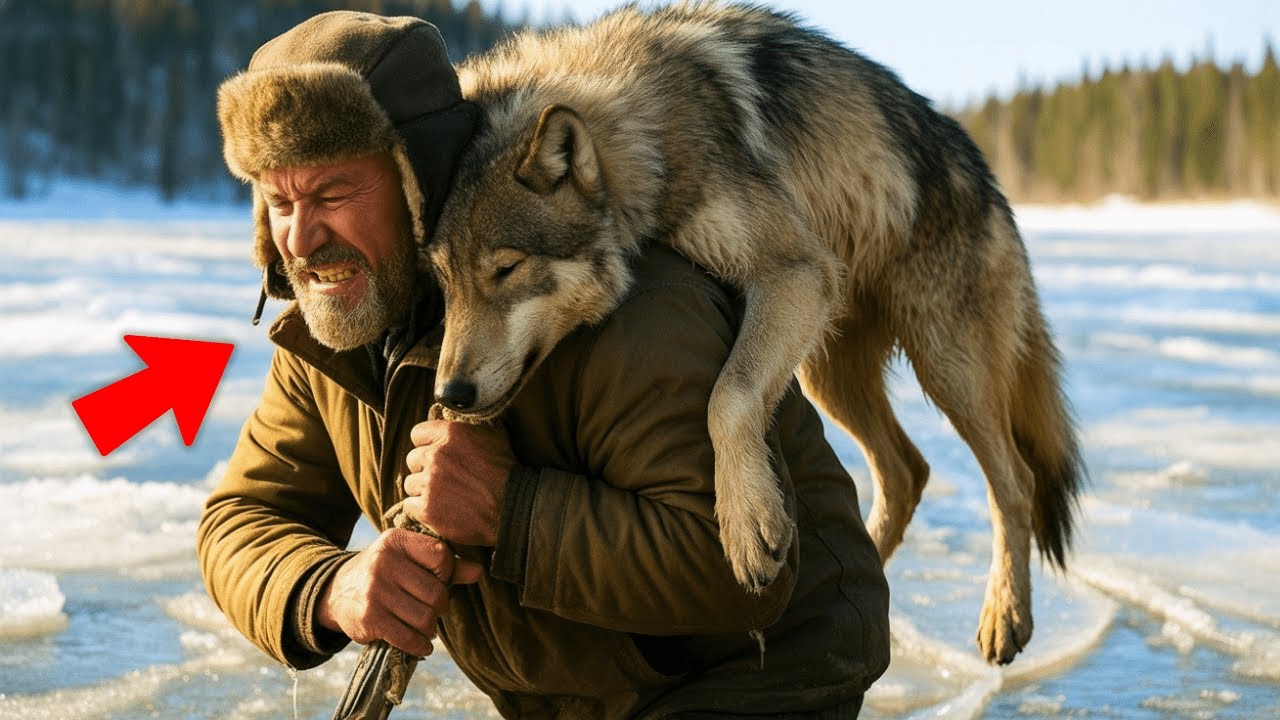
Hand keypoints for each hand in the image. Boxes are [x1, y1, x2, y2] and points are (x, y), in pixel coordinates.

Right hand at [316, 528, 483, 656]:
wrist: (337, 590)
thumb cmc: (386, 572)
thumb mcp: (409, 558)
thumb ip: (445, 564)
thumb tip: (479, 571)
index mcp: (396, 540)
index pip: (441, 556)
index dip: (447, 573)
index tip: (438, 580)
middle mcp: (384, 562)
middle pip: (436, 593)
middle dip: (440, 606)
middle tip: (432, 609)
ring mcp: (375, 591)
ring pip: (425, 618)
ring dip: (430, 628)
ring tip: (425, 625)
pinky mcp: (369, 618)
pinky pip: (408, 638)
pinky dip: (420, 646)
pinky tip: (421, 644)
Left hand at [401, 419, 514, 547]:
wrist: (513, 507)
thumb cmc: (507, 472)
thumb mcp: (495, 437)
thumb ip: (472, 427)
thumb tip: (466, 414)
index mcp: (450, 434)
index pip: (418, 433)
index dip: (426, 444)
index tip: (435, 453)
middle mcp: (435, 455)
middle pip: (412, 459)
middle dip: (425, 468)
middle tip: (443, 478)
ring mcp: (429, 483)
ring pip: (411, 484)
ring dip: (423, 490)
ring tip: (443, 496)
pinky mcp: (427, 509)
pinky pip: (409, 506)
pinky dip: (421, 509)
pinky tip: (439, 510)